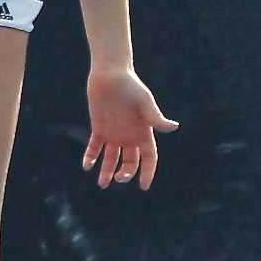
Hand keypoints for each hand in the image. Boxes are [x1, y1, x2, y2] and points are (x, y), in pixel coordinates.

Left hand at [83, 65, 177, 191]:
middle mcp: (129, 136)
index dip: (148, 172)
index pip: (149, 157)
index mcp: (143, 131)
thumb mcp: (144, 102)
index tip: (143, 187)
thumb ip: (155, 117)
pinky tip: (87, 165)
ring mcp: (114, 133)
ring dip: (107, 172)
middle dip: (125, 173)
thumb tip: (173, 127)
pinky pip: (95, 147)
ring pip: (111, 159)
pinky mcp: (99, 128)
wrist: (110, 73)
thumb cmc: (130, 85)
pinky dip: (91, 157)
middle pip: (130, 162)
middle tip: (118, 179)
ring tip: (102, 183)